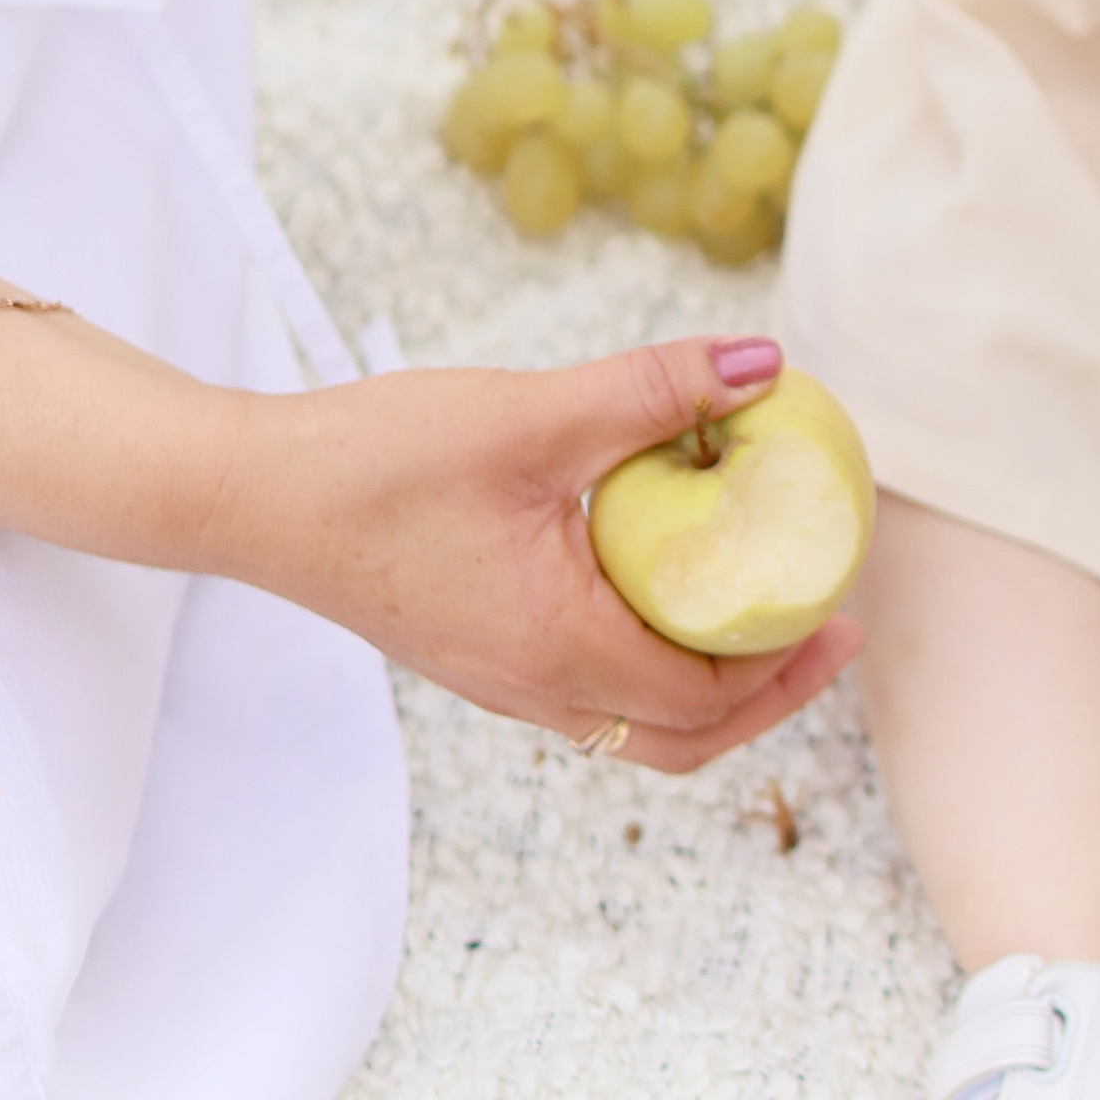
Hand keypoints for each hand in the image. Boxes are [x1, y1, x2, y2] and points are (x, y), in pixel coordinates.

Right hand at [218, 332, 862, 774]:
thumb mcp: (533, 413)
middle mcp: (534, 688)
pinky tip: (669, 580)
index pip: (706, 697)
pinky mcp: (478, 652)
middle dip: (770, 694)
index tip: (844, 605)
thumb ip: (653, 390)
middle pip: (682, 737)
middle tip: (832, 627)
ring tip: (764, 608)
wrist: (254, 496)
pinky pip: (591, 689)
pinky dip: (653, 658)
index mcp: (559, 650)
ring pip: (634, 723)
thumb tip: (767, 362)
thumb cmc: (381, 460)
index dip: (788, 664)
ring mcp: (501, 679)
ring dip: (712, 681)